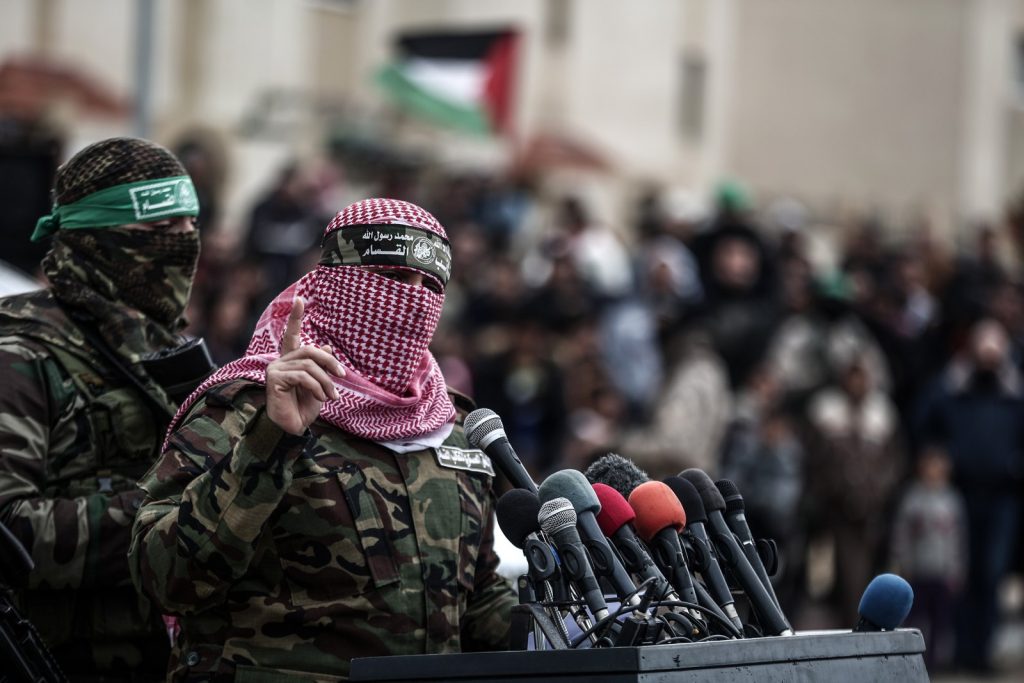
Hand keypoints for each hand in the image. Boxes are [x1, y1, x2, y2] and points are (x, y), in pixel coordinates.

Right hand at [265, 297, 344, 434]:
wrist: (293, 430)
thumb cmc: (304, 409)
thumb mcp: (319, 386)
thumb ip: (321, 367)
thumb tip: (327, 346)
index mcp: (291, 361)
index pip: (292, 335)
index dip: (295, 317)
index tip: (300, 299)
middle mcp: (280, 362)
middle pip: (310, 350)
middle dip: (329, 362)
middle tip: (341, 376)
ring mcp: (275, 369)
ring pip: (310, 365)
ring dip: (326, 382)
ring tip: (331, 397)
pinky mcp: (274, 379)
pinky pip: (303, 376)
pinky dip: (317, 387)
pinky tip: (320, 398)